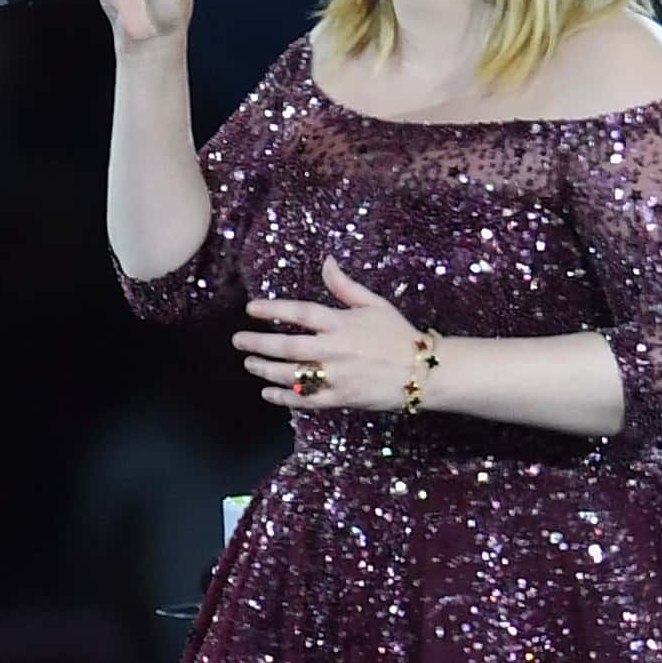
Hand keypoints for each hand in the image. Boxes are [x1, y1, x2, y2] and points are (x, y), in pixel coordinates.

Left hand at [237, 255, 427, 413]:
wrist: (424, 372)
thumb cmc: (398, 335)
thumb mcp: (374, 304)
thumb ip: (345, 286)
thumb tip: (326, 262)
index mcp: (342, 323)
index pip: (300, 313)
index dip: (273, 309)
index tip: (251, 309)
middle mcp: (335, 349)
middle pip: (287, 346)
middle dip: (258, 342)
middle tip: (238, 340)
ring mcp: (337, 376)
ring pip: (291, 374)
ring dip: (266, 370)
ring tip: (250, 363)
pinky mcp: (341, 399)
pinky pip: (306, 400)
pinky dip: (284, 398)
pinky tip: (268, 394)